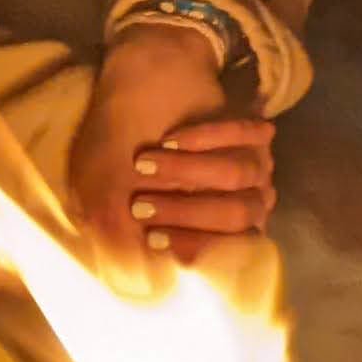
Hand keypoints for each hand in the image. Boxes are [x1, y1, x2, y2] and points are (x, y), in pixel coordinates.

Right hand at [69, 24, 275, 264]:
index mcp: (215, 231)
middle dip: (185, 212)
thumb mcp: (105, 196)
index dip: (194, 248)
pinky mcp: (255, 129)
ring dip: (189, 171)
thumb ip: (122, 238)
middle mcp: (244, 203)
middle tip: (140, 203)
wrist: (145, 75)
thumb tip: (136, 286)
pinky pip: (243, 138)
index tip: (153, 239)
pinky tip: (171, 137)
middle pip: (237, 216)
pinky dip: (205, 138)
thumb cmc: (121, 143)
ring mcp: (255, 166)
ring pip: (240, 176)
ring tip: (145, 163)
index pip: (226, 254)